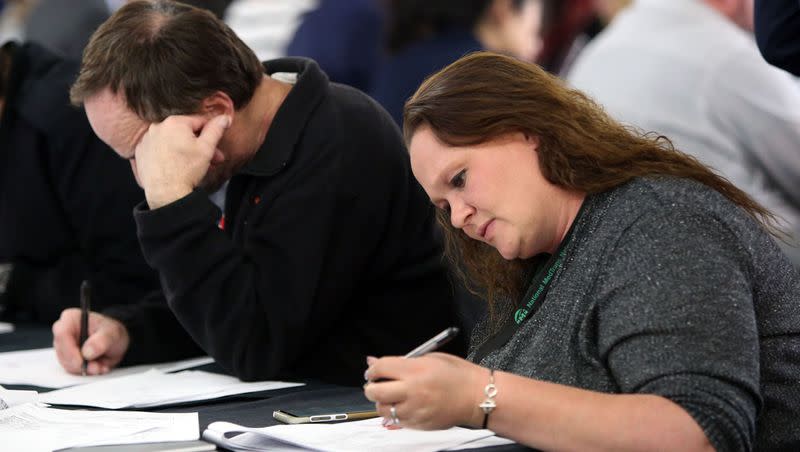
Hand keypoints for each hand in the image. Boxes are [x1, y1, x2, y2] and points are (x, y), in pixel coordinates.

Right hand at [52, 308, 129, 374]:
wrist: (115, 342)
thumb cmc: (112, 332)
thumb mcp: (113, 333)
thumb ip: (101, 341)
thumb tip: (87, 352)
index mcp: (72, 318)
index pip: (62, 333)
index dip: (70, 350)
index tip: (82, 362)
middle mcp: (64, 331)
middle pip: (62, 352)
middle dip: (80, 364)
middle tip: (97, 367)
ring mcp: (63, 346)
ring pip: (66, 363)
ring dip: (85, 369)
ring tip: (101, 365)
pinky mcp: (66, 358)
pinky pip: (71, 370)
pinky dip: (85, 371)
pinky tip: (97, 367)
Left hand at [133, 114, 229, 208]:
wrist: (166, 193)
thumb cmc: (187, 170)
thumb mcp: (207, 148)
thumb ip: (216, 129)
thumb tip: (224, 117)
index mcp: (175, 122)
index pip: (199, 121)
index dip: (210, 134)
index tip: (215, 147)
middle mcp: (157, 126)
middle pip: (184, 132)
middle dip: (199, 145)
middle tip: (210, 159)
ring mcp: (146, 139)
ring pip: (171, 141)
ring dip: (183, 149)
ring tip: (193, 165)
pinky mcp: (140, 152)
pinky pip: (158, 149)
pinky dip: (167, 154)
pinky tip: (174, 165)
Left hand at [363, 353, 486, 429]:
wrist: (477, 396)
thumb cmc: (457, 374)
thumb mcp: (430, 358)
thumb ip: (401, 361)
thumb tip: (375, 362)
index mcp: (416, 370)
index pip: (380, 368)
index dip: (372, 369)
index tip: (373, 371)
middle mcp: (413, 390)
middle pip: (375, 392)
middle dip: (371, 387)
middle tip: (376, 385)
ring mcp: (415, 410)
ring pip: (383, 409)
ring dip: (382, 402)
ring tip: (391, 396)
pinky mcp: (419, 424)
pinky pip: (396, 421)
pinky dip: (395, 414)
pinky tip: (403, 406)